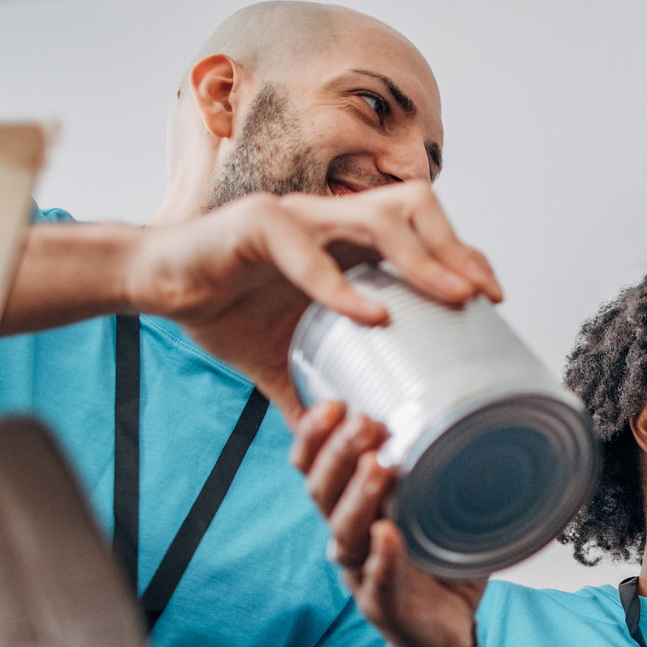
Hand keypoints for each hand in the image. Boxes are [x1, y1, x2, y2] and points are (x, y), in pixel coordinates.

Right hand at [123, 181, 500, 421]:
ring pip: (374, 217)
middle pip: (414, 207)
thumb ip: (325, 386)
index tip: (491, 297)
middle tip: (482, 298)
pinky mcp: (254, 226)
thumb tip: (358, 439)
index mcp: (344, 238)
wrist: (155, 286)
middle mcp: (328, 216)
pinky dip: (340, 285)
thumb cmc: (223, 307)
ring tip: (451, 298)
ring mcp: (295, 216)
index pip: (422, 227)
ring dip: (419, 259)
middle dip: (455, 249)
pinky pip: (305, 251)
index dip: (461, 254)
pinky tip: (370, 316)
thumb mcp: (288, 358)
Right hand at [292, 400, 485, 646]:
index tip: (333, 403)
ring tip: (377, 468)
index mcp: (355, 506)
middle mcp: (350, 536)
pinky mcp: (382, 608)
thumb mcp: (443, 505)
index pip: (315, 466)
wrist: (447, 630)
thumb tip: (485, 407)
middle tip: (364, 424)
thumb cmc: (438, 564)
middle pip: (322, 492)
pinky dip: (381, 559)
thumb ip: (452, 463)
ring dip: (357, 497)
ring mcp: (362, 572)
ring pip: (343, 533)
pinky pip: (376, 584)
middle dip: (339, 454)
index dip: (315, 436)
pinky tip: (387, 536)